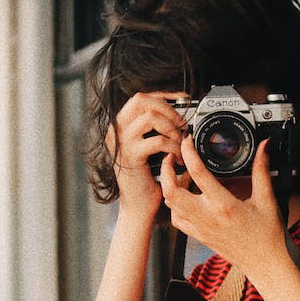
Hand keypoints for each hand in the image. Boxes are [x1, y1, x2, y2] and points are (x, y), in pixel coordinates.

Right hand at [107, 91, 188, 217]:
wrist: (139, 206)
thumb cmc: (149, 179)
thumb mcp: (152, 149)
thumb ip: (159, 131)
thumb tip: (181, 117)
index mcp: (121, 125)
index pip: (140, 97)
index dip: (164, 94)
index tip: (183, 98)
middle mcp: (116, 130)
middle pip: (141, 100)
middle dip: (168, 109)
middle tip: (182, 125)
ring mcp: (121, 142)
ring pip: (150, 117)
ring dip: (172, 129)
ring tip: (179, 144)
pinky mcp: (130, 156)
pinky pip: (157, 141)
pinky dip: (173, 147)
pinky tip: (176, 159)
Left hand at [158, 136, 286, 276]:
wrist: (266, 264)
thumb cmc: (268, 236)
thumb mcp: (267, 199)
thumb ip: (262, 170)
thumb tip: (264, 147)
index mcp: (224, 205)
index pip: (198, 173)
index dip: (189, 153)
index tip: (188, 141)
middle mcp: (207, 217)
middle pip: (171, 191)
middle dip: (167, 170)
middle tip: (173, 158)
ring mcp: (200, 228)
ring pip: (170, 205)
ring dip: (170, 188)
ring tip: (182, 177)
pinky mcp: (199, 236)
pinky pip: (177, 220)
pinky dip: (175, 206)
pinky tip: (186, 199)